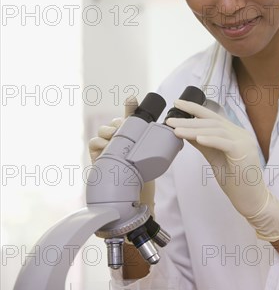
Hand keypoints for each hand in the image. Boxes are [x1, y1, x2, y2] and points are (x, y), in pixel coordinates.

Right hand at [88, 97, 154, 216]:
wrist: (134, 192)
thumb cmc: (142, 170)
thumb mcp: (151, 154)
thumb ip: (157, 142)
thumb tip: (174, 133)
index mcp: (131, 133)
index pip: (130, 115)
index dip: (130, 105)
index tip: (133, 98)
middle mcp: (117, 137)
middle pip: (115, 121)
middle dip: (119, 122)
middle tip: (124, 126)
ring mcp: (106, 145)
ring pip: (103, 129)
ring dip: (109, 131)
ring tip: (115, 136)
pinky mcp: (97, 154)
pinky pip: (93, 142)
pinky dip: (99, 142)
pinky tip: (106, 145)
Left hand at [166, 99, 278, 241]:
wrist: (252, 200)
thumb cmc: (235, 181)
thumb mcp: (214, 157)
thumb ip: (203, 143)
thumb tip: (185, 131)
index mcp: (234, 133)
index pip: (212, 116)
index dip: (194, 108)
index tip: (177, 104)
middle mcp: (240, 133)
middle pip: (211, 121)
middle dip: (189, 119)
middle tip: (170, 120)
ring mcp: (244, 141)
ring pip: (215, 130)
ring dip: (193, 129)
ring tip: (176, 130)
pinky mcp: (243, 152)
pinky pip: (224, 142)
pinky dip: (210, 139)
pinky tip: (196, 138)